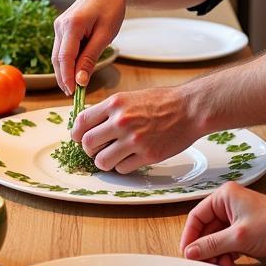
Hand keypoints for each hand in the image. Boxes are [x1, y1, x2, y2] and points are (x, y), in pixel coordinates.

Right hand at [51, 0, 128, 92]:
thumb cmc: (111, 8)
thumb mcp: (105, 36)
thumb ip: (90, 58)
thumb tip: (79, 81)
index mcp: (72, 25)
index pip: (64, 58)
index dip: (67, 78)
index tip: (73, 93)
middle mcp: (60, 24)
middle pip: (57, 58)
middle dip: (63, 78)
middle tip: (74, 94)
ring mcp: (59, 25)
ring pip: (58, 54)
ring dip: (65, 70)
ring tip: (76, 85)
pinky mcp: (62, 26)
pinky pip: (62, 48)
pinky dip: (68, 60)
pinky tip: (76, 69)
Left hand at [71, 85, 202, 173]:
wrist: (189, 109)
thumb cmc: (162, 101)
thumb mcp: (130, 97)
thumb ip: (111, 110)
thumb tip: (91, 124)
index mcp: (115, 104)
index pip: (82, 121)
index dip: (76, 133)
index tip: (79, 137)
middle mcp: (121, 121)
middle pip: (87, 143)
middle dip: (89, 149)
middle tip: (96, 150)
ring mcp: (133, 140)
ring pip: (102, 161)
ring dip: (104, 162)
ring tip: (112, 157)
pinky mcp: (147, 155)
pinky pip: (122, 169)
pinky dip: (122, 167)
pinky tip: (130, 159)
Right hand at [181, 182, 265, 265]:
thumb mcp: (238, 237)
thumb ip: (212, 244)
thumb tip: (191, 251)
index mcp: (224, 196)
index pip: (197, 216)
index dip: (190, 236)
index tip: (187, 252)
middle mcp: (229, 203)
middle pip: (207, 227)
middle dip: (205, 246)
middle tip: (202, 263)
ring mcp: (238, 214)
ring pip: (217, 235)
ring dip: (215, 251)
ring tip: (218, 265)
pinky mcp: (245, 226)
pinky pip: (228, 239)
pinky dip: (226, 251)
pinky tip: (227, 262)